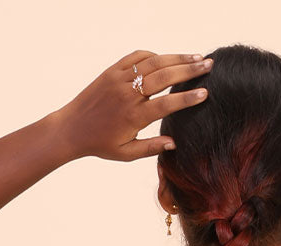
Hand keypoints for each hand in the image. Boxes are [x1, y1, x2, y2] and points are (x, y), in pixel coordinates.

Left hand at [51, 49, 211, 161]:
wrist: (71, 128)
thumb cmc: (100, 144)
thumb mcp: (126, 154)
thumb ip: (151, 148)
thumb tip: (174, 144)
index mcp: (133, 117)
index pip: (166, 104)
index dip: (186, 98)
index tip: (205, 93)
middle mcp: (128, 94)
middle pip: (163, 77)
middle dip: (188, 70)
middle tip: (208, 65)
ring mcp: (119, 79)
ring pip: (153, 63)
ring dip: (176, 58)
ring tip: (196, 57)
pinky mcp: (112, 70)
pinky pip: (137, 57)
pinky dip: (154, 55)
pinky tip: (167, 58)